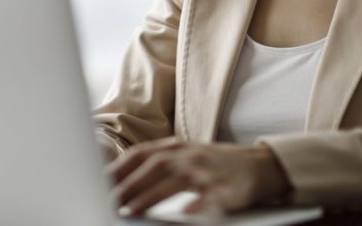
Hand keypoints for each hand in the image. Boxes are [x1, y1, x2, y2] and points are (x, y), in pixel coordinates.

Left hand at [106, 136, 289, 215]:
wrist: (262, 166)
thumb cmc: (216, 165)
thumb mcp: (186, 159)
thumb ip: (158, 167)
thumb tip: (121, 182)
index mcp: (178, 148)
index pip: (142, 154)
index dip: (120, 167)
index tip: (99, 181)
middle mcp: (191, 155)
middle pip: (155, 166)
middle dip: (129, 184)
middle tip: (110, 200)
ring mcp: (210, 171)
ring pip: (176, 181)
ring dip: (150, 196)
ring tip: (131, 211)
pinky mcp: (230, 188)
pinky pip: (212, 198)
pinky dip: (198, 205)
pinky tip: (184, 213)